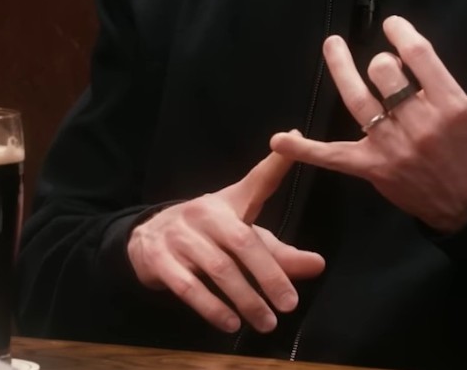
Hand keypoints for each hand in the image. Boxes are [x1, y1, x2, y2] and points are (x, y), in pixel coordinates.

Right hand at [126, 146, 325, 333]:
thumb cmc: (207, 238)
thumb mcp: (242, 238)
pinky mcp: (160, 260)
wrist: (147, 240)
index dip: (276, 164)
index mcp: (228, 203)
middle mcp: (204, 213)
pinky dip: (211, 308)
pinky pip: (188, 287)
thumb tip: (319, 265)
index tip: (295, 143)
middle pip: (243, 242)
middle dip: (269, 274)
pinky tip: (230, 324)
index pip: (257, 181)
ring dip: (245, 299)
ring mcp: (180, 236)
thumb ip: (280, 254)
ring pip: (218, 269)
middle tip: (290, 304)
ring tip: (266, 323)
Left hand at [270, 16, 466, 233]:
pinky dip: (306, 150)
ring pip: (359, 102)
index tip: (393, 25)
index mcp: (451, 106)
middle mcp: (419, 125)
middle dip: (383, 62)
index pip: (419, 57)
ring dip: (340, 70)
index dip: (402, 34)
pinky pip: (334, 157)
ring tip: (332, 44)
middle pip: (386, 76)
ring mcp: (392, 147)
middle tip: (386, 64)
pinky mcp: (372, 169)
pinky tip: (281, 138)